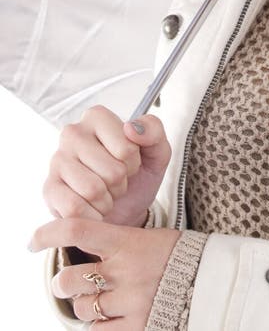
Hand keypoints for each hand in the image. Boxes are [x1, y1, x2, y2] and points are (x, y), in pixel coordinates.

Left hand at [31, 218, 180, 329]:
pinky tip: (111, 316)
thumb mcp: (148, 238)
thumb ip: (117, 244)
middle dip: (63, 283)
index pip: (78, 230)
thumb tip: (84, 246)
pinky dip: (99, 325)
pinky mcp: (137, 326)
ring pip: (82, 309)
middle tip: (69, 282)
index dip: (48, 233)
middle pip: (69, 279)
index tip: (32, 240)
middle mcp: (124, 271)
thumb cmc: (178, 256)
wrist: (213, 281)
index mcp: (128, 242)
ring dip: (85, 306)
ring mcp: (129, 301)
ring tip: (102, 300)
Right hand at [43, 105, 171, 227]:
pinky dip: (91, 215)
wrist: (123, 207)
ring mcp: (57, 160)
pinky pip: (74, 209)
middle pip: (112, 172)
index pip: (126, 148)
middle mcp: (72, 132)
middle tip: (116, 180)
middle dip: (121, 183)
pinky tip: (92, 207)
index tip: (129, 162)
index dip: (133, 163)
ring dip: (107, 201)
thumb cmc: (138, 174)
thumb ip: (153, 130)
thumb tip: (132, 127)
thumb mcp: (157, 151)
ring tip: (105, 192)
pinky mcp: (49, 188)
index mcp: (97, 117)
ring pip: (93, 191)